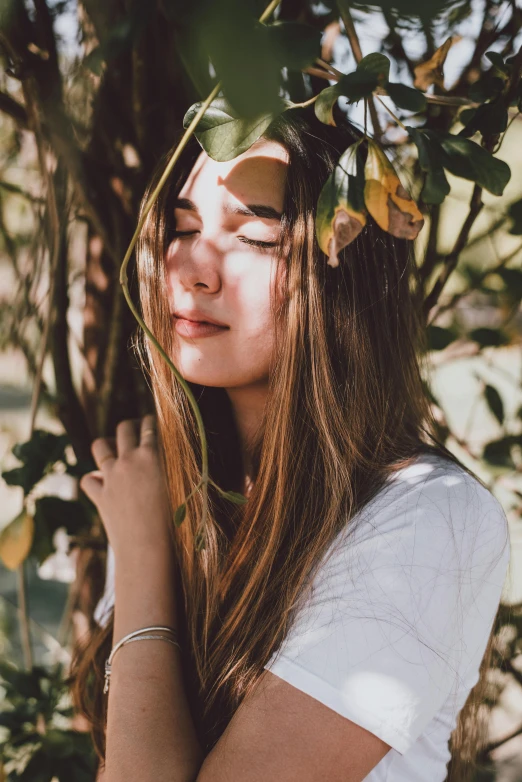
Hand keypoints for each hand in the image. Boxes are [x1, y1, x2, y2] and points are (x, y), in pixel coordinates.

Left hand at [80, 415, 173, 563]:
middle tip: (136, 432)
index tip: (153, 423)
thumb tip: (185, 457)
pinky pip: (88, 479)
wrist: (149, 549)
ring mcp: (111, 477)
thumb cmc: (177, 523)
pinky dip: (93, 479)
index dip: (152, 421)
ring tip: (115, 451)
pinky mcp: (100, 496)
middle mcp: (129, 460)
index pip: (150, 425)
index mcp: (153, 455)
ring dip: (107, 445)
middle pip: (123, 428)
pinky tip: (102, 483)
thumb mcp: (185, 489)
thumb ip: (180, 468)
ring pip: (99, 446)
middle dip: (130, 426)